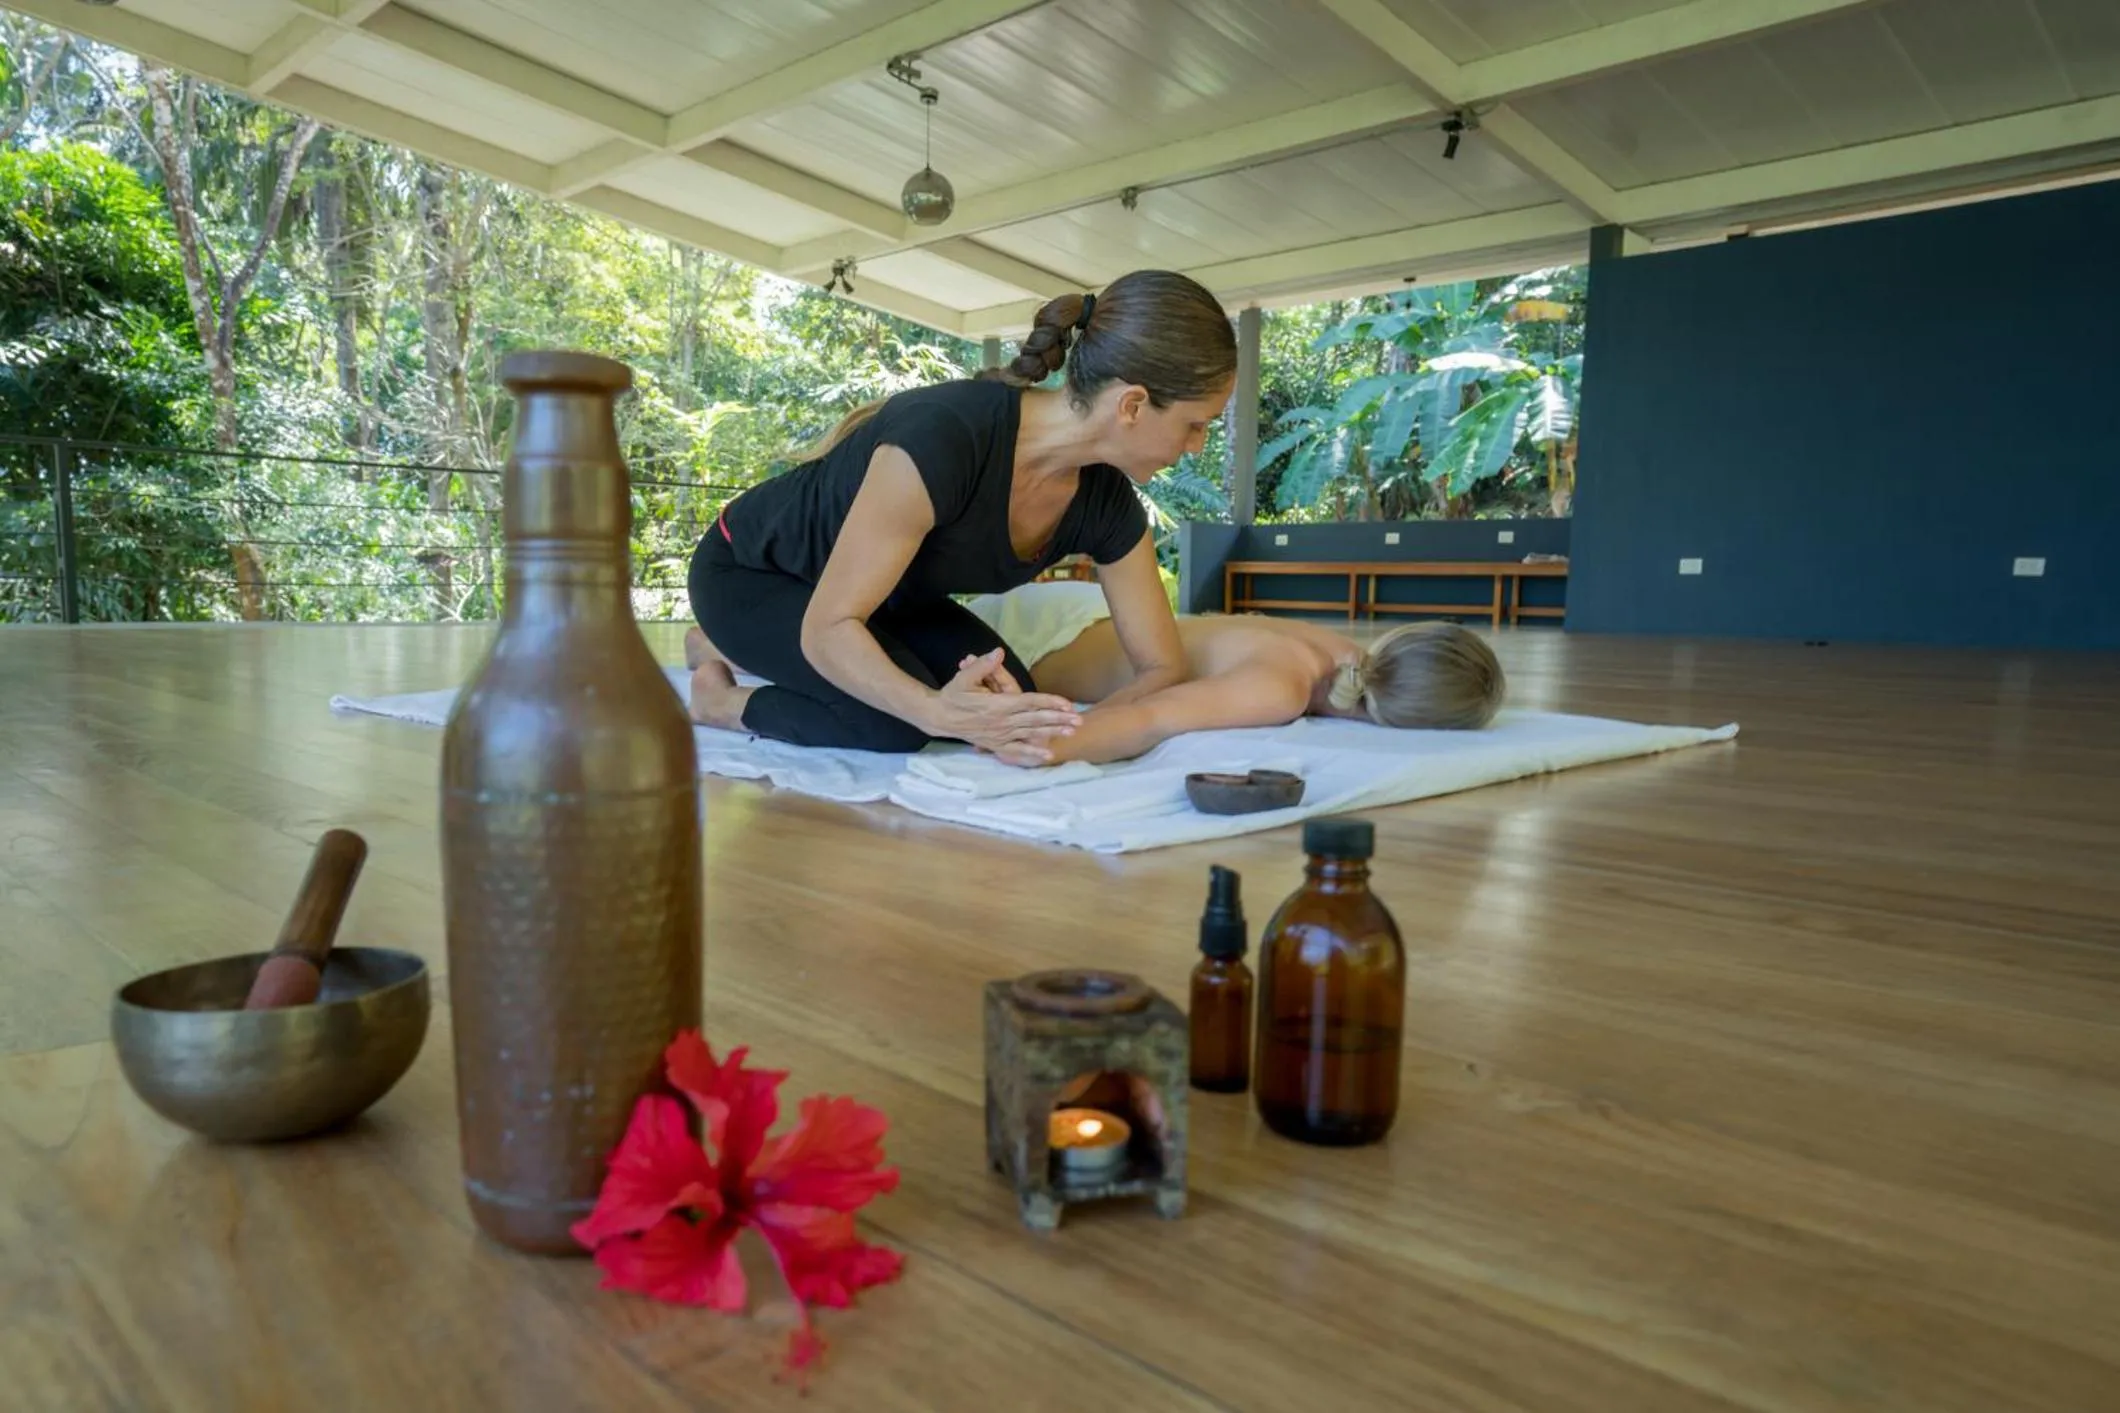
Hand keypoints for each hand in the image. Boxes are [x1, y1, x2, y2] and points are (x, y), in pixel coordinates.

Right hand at [925, 649, 1079, 763]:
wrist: (939, 717)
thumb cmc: (952, 695)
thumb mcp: (964, 677)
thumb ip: (982, 665)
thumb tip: (998, 652)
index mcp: (997, 705)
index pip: (1029, 703)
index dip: (1049, 703)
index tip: (1067, 704)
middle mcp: (1002, 722)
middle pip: (1035, 720)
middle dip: (1058, 720)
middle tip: (1079, 721)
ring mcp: (1000, 735)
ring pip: (1030, 734)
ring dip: (1051, 733)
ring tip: (1071, 733)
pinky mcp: (995, 744)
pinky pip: (1016, 751)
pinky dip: (1031, 754)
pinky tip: (1047, 756)